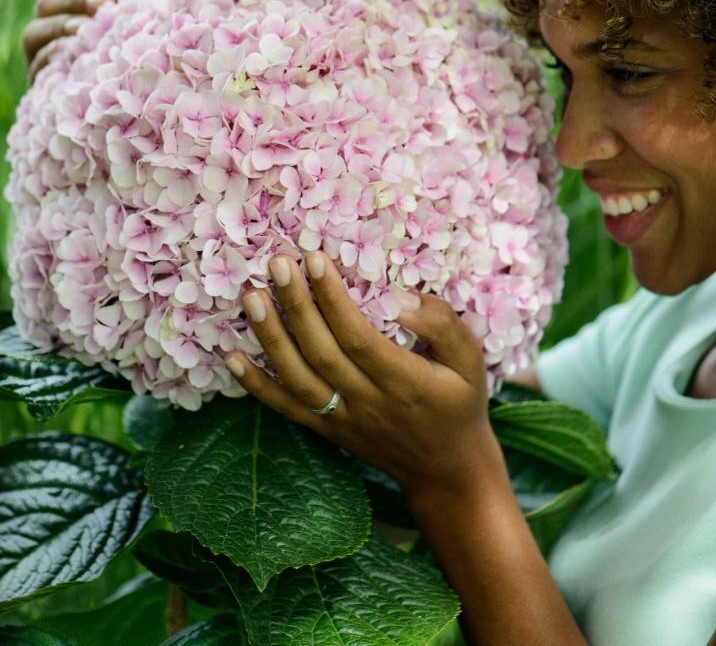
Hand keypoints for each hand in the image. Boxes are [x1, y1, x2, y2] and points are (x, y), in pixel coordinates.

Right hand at [23, 0, 148, 82]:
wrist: (137, 103)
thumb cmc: (142, 53)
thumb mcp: (141, 18)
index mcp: (77, 5)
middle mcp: (55, 25)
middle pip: (50, 0)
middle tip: (105, 3)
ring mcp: (44, 54)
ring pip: (35, 31)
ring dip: (59, 27)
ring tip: (83, 28)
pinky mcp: (43, 83)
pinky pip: (36, 66)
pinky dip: (48, 59)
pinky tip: (65, 54)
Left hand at [224, 251, 494, 497]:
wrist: (446, 471)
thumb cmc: (460, 403)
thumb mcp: (470, 360)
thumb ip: (441, 325)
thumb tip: (397, 298)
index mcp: (404, 382)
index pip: (358, 337)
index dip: (332, 299)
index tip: (315, 259)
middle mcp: (368, 403)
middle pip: (321, 352)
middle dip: (296, 305)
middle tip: (277, 263)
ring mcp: (343, 419)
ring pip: (297, 379)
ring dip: (270, 338)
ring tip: (252, 296)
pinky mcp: (327, 430)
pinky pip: (286, 409)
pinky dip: (256, 385)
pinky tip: (230, 357)